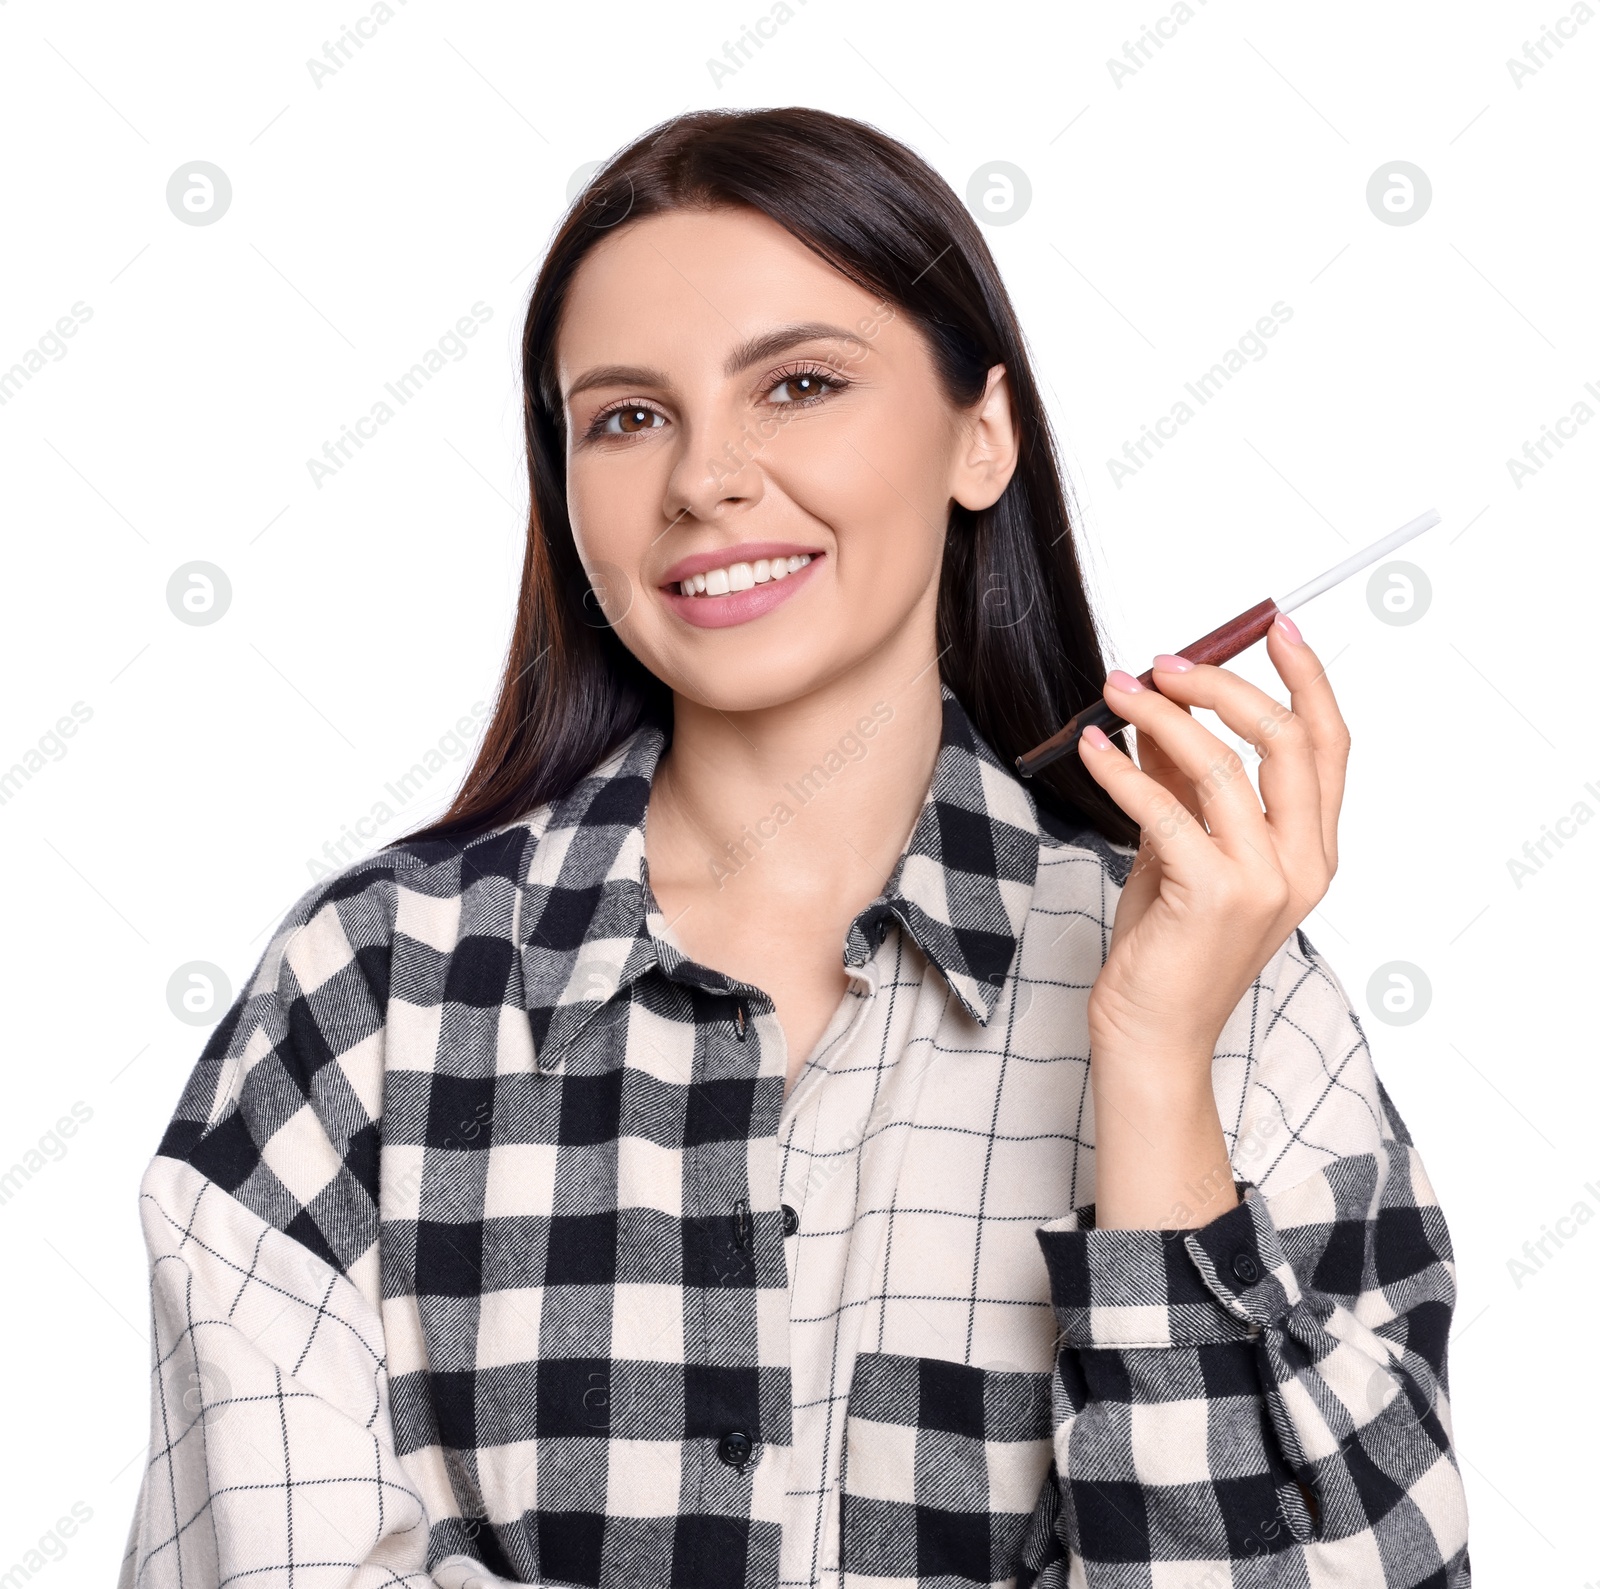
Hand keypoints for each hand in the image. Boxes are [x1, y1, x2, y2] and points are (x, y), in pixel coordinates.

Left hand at [1077, 613, 1347, 1064]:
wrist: (1154, 1035)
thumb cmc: (1170, 946)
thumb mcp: (1180, 849)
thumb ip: (1180, 781)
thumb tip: (1154, 705)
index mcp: (1312, 850)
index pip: (1328, 744)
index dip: (1307, 679)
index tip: (1276, 627)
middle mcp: (1304, 864)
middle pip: (1286, 740)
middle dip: (1223, 686)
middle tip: (1165, 661)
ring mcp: (1266, 882)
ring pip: (1224, 765)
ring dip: (1162, 714)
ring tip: (1115, 691)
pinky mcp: (1215, 896)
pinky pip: (1166, 808)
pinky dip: (1122, 767)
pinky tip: (1091, 748)